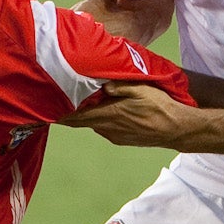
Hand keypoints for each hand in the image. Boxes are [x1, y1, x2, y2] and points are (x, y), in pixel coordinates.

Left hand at [57, 81, 194, 147]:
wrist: (176, 130)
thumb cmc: (160, 107)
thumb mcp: (140, 88)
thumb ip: (119, 85)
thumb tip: (101, 83)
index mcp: (108, 115)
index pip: (74, 116)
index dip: (59, 112)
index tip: (46, 106)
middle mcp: (106, 129)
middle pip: (80, 120)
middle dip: (71, 110)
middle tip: (62, 97)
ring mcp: (113, 136)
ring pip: (93, 123)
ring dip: (88, 113)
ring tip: (87, 99)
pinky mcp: (121, 139)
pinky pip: (104, 127)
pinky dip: (101, 118)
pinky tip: (109, 109)